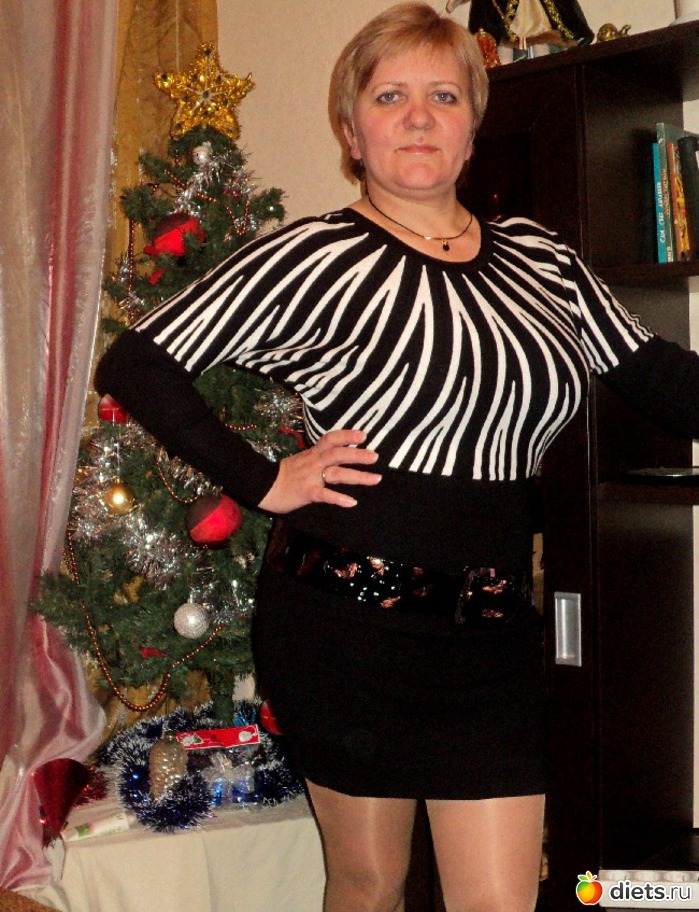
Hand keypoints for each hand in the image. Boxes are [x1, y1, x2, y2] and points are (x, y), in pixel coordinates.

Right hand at [258, 429, 380, 513]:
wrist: (263, 486)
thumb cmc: (285, 474)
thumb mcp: (302, 460)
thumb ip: (319, 457)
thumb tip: (338, 454)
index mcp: (313, 453)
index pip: (331, 439)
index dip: (347, 435)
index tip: (363, 435)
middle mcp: (314, 462)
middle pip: (338, 454)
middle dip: (358, 454)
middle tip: (375, 456)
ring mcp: (311, 477)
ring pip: (337, 474)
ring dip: (357, 476)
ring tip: (375, 478)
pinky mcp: (307, 492)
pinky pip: (325, 495)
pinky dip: (338, 498)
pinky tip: (352, 502)